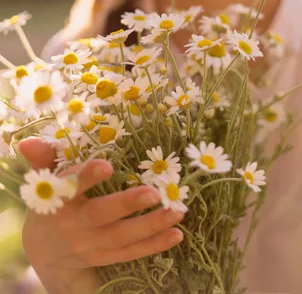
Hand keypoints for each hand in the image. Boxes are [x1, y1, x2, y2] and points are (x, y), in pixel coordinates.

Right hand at [19, 137, 183, 293]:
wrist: (46, 250)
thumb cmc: (51, 202)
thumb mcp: (44, 181)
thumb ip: (43, 159)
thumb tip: (28, 141)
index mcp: (60, 200)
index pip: (72, 187)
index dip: (87, 176)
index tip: (106, 165)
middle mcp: (76, 224)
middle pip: (102, 215)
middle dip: (128, 204)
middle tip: (154, 193)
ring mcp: (92, 244)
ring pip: (122, 237)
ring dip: (151, 226)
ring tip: (177, 212)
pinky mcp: (106, 257)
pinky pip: (131, 253)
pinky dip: (154, 245)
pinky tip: (177, 234)